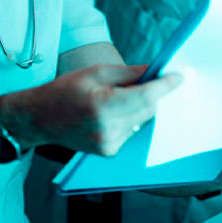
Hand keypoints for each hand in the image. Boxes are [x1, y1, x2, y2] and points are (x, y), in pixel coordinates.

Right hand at [11, 64, 181, 155]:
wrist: (41, 118)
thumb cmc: (66, 89)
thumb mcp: (96, 71)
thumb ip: (128, 73)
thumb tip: (155, 71)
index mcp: (102, 106)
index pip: (145, 97)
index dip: (165, 86)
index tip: (180, 76)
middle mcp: (108, 130)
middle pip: (147, 110)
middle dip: (156, 93)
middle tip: (160, 77)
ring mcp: (109, 144)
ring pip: (141, 121)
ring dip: (142, 105)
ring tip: (127, 92)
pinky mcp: (109, 151)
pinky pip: (132, 130)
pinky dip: (132, 116)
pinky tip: (117, 107)